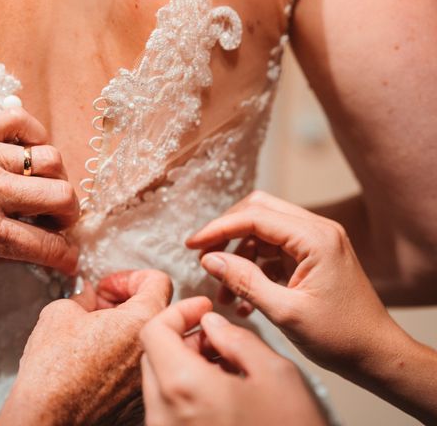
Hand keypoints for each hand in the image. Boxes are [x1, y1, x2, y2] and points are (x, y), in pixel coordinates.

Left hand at [0, 109, 79, 273]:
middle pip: (61, 196)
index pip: (43, 245)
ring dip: (57, 179)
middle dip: (70, 216)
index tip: (70, 259)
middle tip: (59, 222)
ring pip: (50, 159)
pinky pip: (20, 122)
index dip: (66, 257)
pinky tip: (29, 153)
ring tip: (43, 189)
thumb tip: (35, 251)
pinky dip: (34, 135)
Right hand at [0, 270, 172, 425]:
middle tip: (99, 308)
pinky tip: (94, 360)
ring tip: (93, 334)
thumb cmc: (52, 370)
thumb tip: (89, 296)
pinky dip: (121, 357)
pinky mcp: (137, 398)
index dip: (128, 277)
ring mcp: (147, 377)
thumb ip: (84, 295)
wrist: (46, 417)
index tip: (109, 287)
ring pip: (147, 340)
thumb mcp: (61, 311)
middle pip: (155, 311)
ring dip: (124, 331)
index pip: (157, 281)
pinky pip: (138, 367)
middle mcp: (153, 350)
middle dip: (126, 303)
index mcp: (142, 321)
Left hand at [140, 298, 325, 425]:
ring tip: (226, 366)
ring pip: (159, 381)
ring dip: (185, 363)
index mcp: (183, 388)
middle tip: (216, 337)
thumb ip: (236, 338)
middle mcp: (164, 414)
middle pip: (153, 355)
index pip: (152, 331)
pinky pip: (168, 407)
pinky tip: (221, 392)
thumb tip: (212, 325)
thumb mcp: (275, 374)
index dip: (178, 311)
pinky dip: (186, 388)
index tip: (201, 307)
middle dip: (182, 337)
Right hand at [186, 191, 401, 372]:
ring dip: (238, 256)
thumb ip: (245, 281)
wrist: (377, 355)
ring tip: (223, 291)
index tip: (191, 245)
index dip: (218, 229)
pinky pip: (273, 252)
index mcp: (315, 238)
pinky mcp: (312, 257)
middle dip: (226, 233)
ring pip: (262, 232)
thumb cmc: (341, 337)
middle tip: (203, 256)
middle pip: (258, 212)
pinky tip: (242, 301)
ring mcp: (315, 243)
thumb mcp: (286, 313)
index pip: (254, 217)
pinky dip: (253, 269)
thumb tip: (209, 259)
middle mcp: (317, 231)